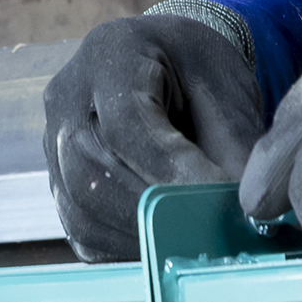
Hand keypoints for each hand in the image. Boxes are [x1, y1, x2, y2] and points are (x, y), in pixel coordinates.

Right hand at [43, 1, 268, 260]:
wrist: (166, 62)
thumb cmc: (198, 70)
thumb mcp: (226, 88)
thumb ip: (234, 147)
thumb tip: (249, 213)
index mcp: (109, 56)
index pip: (125, 125)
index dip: (171, 171)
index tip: (220, 198)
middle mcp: (65, 101)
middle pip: (93, 174)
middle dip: (156, 212)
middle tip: (213, 232)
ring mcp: (53, 145)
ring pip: (82, 210)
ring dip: (142, 236)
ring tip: (196, 241)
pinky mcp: (60, 184)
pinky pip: (82, 229)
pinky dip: (125, 246)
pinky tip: (166, 243)